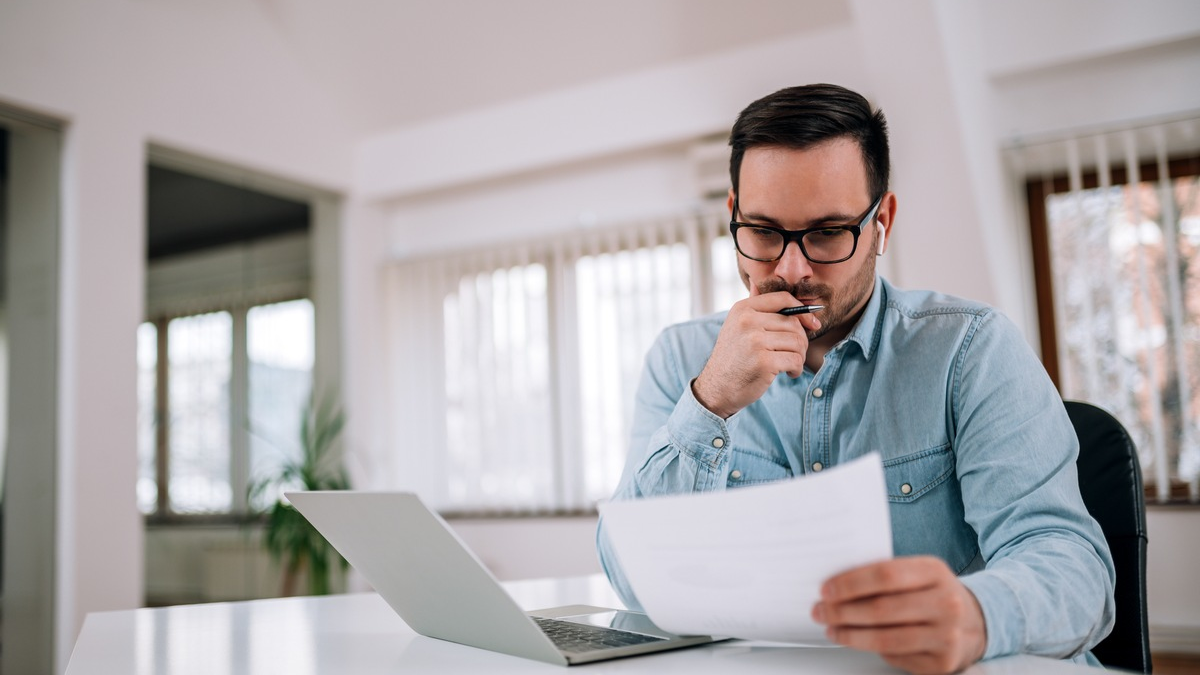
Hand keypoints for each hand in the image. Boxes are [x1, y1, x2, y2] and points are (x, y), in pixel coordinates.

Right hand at [691, 292, 820, 418]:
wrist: (717, 388)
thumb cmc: (733, 358)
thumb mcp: (736, 326)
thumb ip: (753, 307)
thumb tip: (765, 286)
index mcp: (743, 309)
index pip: (783, 299)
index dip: (803, 311)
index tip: (812, 324)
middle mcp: (747, 321)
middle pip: (794, 323)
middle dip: (801, 341)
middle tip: (795, 354)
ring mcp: (755, 341)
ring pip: (797, 342)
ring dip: (800, 356)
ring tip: (790, 364)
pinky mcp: (763, 361)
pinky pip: (795, 360)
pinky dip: (796, 369)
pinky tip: (788, 373)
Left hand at [812, 556, 986, 674]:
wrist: (976, 622)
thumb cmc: (934, 594)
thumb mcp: (918, 574)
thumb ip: (885, 576)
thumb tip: (836, 585)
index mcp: (935, 571)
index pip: (885, 575)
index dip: (850, 583)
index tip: (826, 589)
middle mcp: (946, 603)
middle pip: (881, 609)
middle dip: (842, 611)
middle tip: (820, 610)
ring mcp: (947, 635)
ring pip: (885, 638)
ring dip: (850, 634)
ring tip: (831, 628)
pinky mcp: (942, 662)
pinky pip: (895, 656)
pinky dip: (868, 649)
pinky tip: (853, 640)